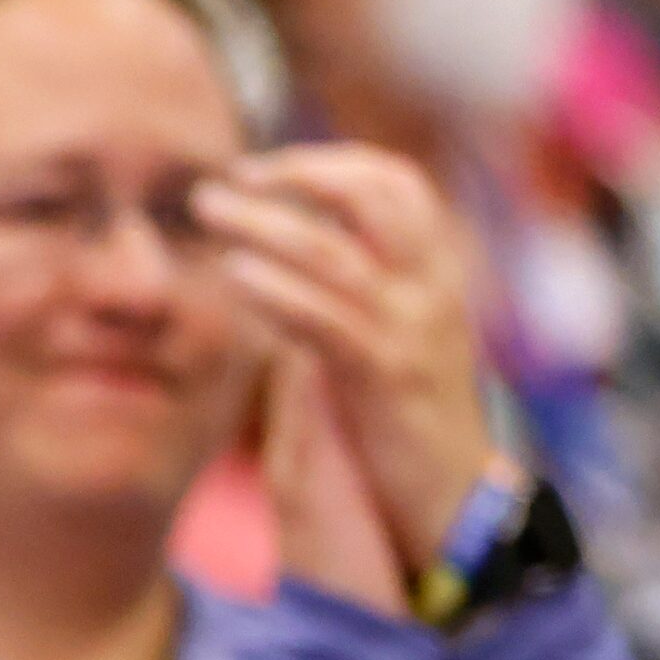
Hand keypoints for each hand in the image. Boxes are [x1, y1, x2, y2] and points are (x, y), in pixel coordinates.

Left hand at [195, 145, 493, 570]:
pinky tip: (234, 274)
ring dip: (263, 223)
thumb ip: (351, 290)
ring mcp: (413, 328)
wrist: (452, 496)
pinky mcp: (385, 375)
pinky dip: (276, 288)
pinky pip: (325, 316)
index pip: (396, 182)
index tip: (263, 168)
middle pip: (372, 195)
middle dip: (297, 175)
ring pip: (335, 251)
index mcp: (439, 270)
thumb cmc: (405, 420)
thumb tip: (285, 252)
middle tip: (228, 179)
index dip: (330, 163)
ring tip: (207, 210)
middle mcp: (433, 286)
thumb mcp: (388, 338)